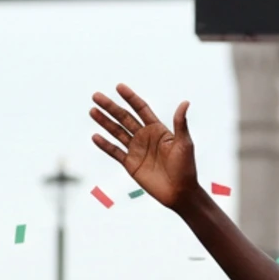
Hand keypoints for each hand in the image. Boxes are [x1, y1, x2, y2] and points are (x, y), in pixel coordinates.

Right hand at [90, 85, 197, 207]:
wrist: (180, 192)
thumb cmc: (186, 168)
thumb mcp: (184, 143)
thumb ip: (180, 123)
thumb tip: (185, 102)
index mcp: (158, 129)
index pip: (141, 109)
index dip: (131, 98)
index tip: (119, 87)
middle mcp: (145, 137)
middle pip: (124, 117)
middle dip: (111, 107)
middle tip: (96, 96)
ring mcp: (136, 150)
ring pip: (117, 132)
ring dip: (104, 122)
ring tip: (92, 110)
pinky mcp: (130, 164)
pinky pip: (115, 152)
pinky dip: (105, 145)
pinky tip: (95, 136)